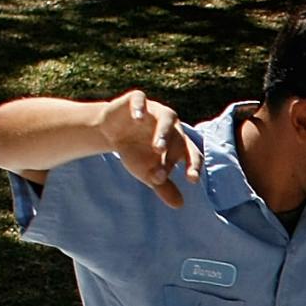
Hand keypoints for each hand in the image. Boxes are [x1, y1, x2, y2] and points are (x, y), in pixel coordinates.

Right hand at [100, 90, 200, 208]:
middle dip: (173, 154)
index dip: (193, 166)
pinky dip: (140, 107)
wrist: (111, 132)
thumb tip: (179, 205)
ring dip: (164, 132)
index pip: (192, 155)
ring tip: (158, 147)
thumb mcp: (147, 172)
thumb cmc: (135, 153)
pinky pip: (141, 99)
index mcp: (178, 143)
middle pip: (178, 139)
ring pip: (167, 117)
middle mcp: (171, 126)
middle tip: (164, 170)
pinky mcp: (136, 100)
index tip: (190, 179)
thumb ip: (163, 186)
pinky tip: (137, 118)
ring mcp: (155, 110)